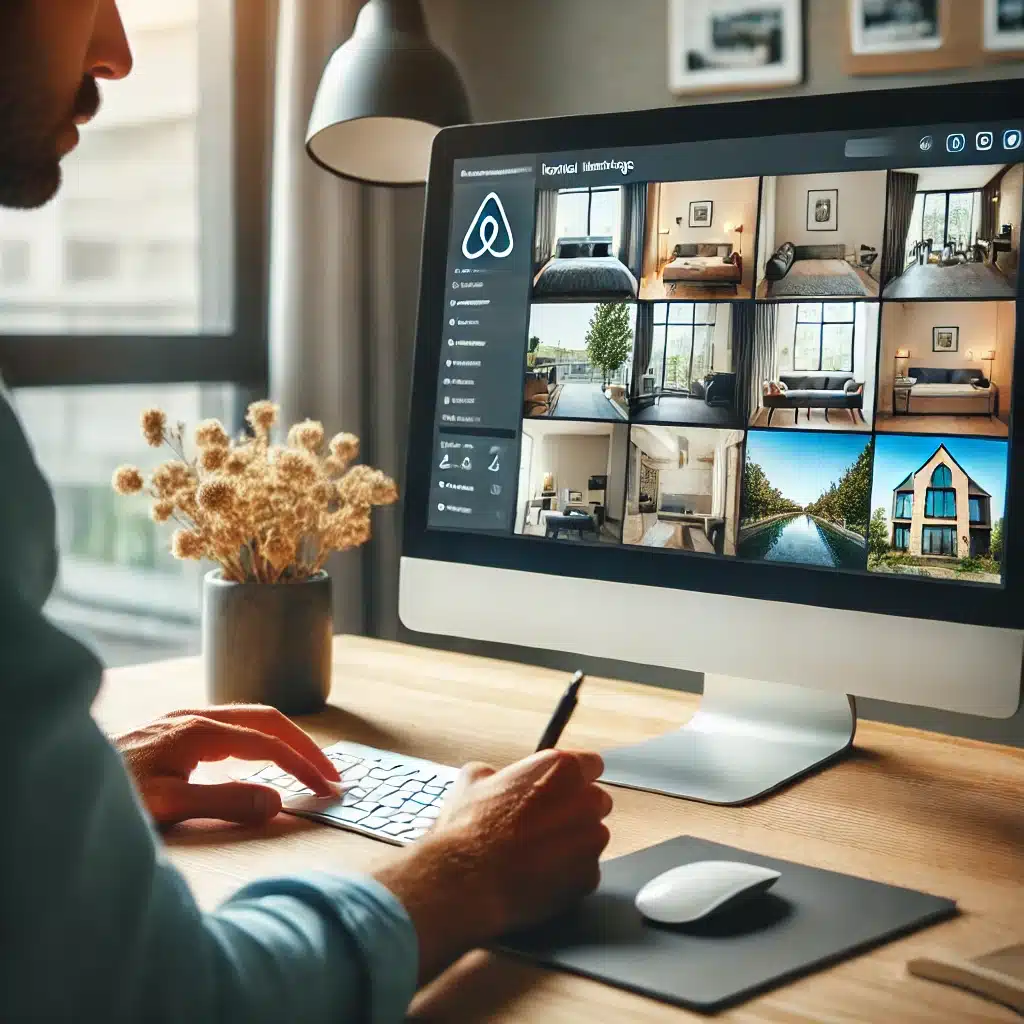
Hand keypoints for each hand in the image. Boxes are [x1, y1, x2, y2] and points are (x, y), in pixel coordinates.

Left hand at [113, 705, 340, 826]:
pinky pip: (231, 725)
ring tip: (306, 765)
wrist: (61, 783)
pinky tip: (256, 760)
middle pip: (267, 719)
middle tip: (331, 774)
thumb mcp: (169, 806)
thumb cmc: (111, 797)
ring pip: (249, 718)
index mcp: (200, 731)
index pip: (268, 742)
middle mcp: (195, 716)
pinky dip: (259, 740)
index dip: (302, 765)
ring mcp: (183, 719)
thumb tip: (276, 801)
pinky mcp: (173, 729)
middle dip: (303, 745)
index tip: (327, 789)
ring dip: (283, 740)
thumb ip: (225, 802)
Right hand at [374, 749, 611, 981]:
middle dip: (576, 810)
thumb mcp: (472, 780)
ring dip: (573, 843)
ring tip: (537, 855)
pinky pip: (585, 871)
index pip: (590, 764)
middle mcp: (585, 800)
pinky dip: (569, 875)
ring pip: (592, 837)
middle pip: (596, 801)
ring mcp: (591, 840)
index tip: (560, 788)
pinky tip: (539, 876)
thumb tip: (493, 777)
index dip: (572, 778)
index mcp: (561, 768)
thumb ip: (496, 773)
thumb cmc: (470, 827)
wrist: (467, 880)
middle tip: (544, 823)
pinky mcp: (589, 876)